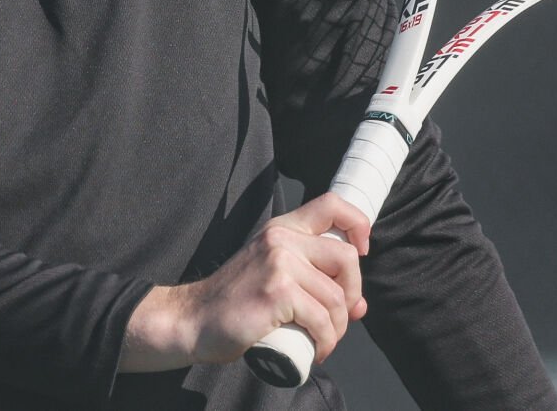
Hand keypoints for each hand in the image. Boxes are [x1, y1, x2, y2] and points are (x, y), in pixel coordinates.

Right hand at [120, 192, 369, 371]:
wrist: (194, 319)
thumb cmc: (236, 302)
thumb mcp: (272, 273)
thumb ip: (311, 278)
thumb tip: (360, 304)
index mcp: (281, 228)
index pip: (332, 205)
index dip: (358, 225)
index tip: (361, 252)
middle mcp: (281, 238)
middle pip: (347, 257)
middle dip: (353, 293)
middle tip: (338, 317)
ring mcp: (278, 263)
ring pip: (337, 296)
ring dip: (337, 328)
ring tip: (322, 341)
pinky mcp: (276, 292)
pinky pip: (322, 320)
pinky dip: (326, 342)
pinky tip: (316, 351)